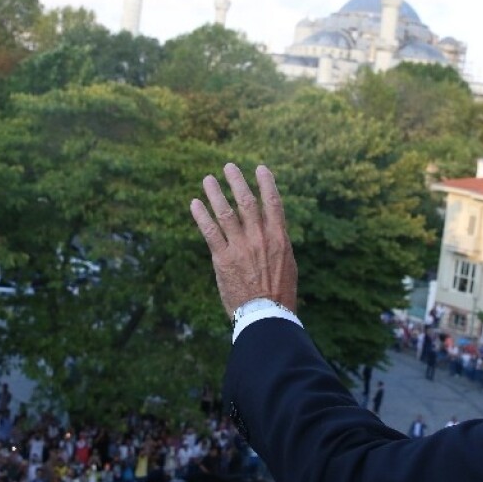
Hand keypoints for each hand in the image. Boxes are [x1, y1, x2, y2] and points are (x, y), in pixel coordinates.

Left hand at [190, 163, 297, 317]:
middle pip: (246, 202)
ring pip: (225, 213)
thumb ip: (278, 242)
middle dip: (237, 181)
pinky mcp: (223, 259)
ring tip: (208, 180)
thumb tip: (274, 229)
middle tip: (228, 167)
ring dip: (215, 193)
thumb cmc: (280, 292)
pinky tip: (195, 204)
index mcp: (279, 237)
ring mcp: (240, 247)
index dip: (266, 183)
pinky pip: (209, 231)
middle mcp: (259, 237)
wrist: (265, 314)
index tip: (260, 168)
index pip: (273, 202)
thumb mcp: (288, 263)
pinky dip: (201, 215)